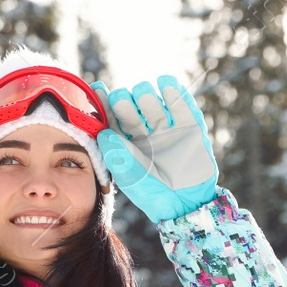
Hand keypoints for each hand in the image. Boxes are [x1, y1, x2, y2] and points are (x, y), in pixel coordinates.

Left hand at [91, 76, 218, 222]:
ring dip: (145, 95)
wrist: (186, 204)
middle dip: (123, 100)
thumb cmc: (153, 194)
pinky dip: (172, 90)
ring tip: (144, 101)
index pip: (111, 116)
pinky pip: (180, 102)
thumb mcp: (132, 178)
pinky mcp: (189, 124)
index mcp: (125, 141)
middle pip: (129, 104)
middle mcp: (144, 130)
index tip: (97, 88)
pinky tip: (165, 83)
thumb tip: (103, 133)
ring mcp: (166, 125)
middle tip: (121, 100)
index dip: (103, 102)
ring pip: (150, 99)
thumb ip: (118, 156)